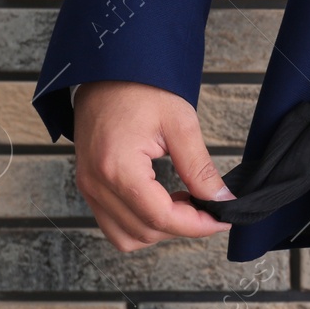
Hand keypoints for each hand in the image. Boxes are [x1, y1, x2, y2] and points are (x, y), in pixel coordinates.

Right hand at [71, 80, 233, 250]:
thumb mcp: (180, 123)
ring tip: (185, 202)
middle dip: (181, 226)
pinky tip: (163, 200)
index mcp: (117, 168)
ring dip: (160, 229)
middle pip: (144, 232)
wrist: (109, 71)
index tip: (221, 219)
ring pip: (126, 237)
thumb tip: (221, 200)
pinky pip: (113, 223)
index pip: (161, 218)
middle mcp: (96, 184)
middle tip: (207, 206)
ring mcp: (88, 187)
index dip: (196, 225)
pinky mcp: (88, 185)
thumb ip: (200, 168)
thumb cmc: (142, 89)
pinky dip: (141, 223)